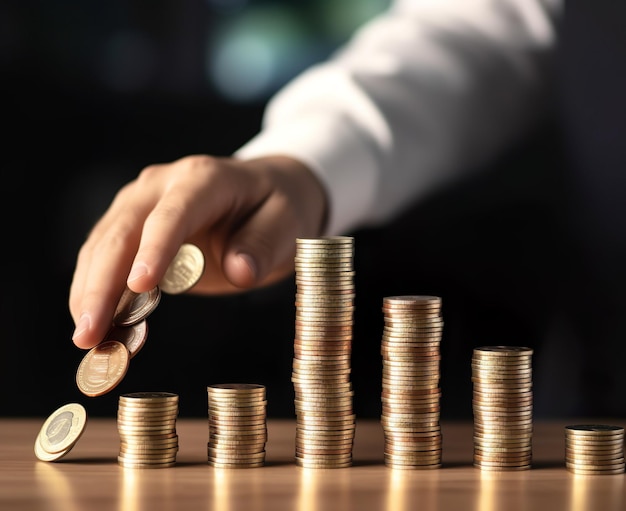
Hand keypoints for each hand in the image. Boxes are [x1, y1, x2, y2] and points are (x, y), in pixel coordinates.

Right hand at [69, 154, 327, 348]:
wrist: (264, 192)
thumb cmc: (276, 208)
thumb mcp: (287, 223)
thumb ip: (264, 245)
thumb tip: (239, 271)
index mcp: (204, 178)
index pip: (175, 212)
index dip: (155, 248)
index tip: (140, 286)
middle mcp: (163, 185)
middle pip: (123, 232)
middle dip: (102, 284)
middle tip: (88, 333)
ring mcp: (141, 203)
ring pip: (103, 246)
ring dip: (89, 293)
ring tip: (86, 339)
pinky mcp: (132, 226)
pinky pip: (105, 257)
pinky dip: (96, 292)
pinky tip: (95, 325)